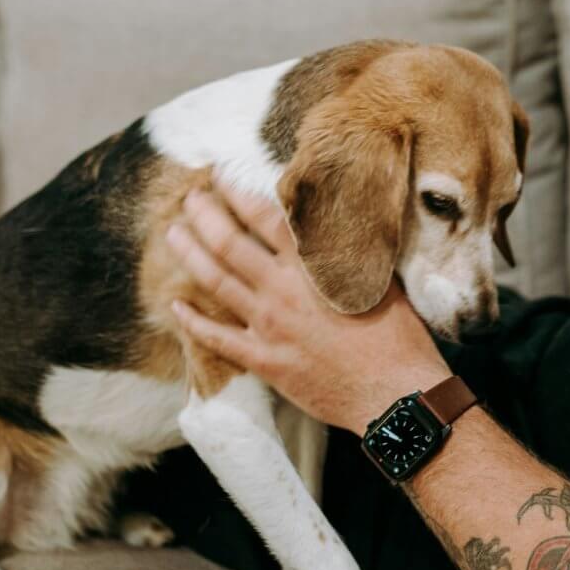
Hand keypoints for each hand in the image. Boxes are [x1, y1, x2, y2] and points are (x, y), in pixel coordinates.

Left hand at [164, 183, 449, 430]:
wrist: (393, 391)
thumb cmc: (396, 334)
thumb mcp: (377, 276)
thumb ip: (345, 250)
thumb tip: (331, 223)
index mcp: (313, 263)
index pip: (264, 216)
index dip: (237, 193)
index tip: (220, 177)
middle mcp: (283, 288)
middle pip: (230, 243)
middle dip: (204, 215)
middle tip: (189, 198)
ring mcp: (269, 325)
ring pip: (217, 281)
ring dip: (190, 254)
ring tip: (172, 234)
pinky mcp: (264, 360)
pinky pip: (217, 337)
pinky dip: (193, 321)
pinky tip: (176, 306)